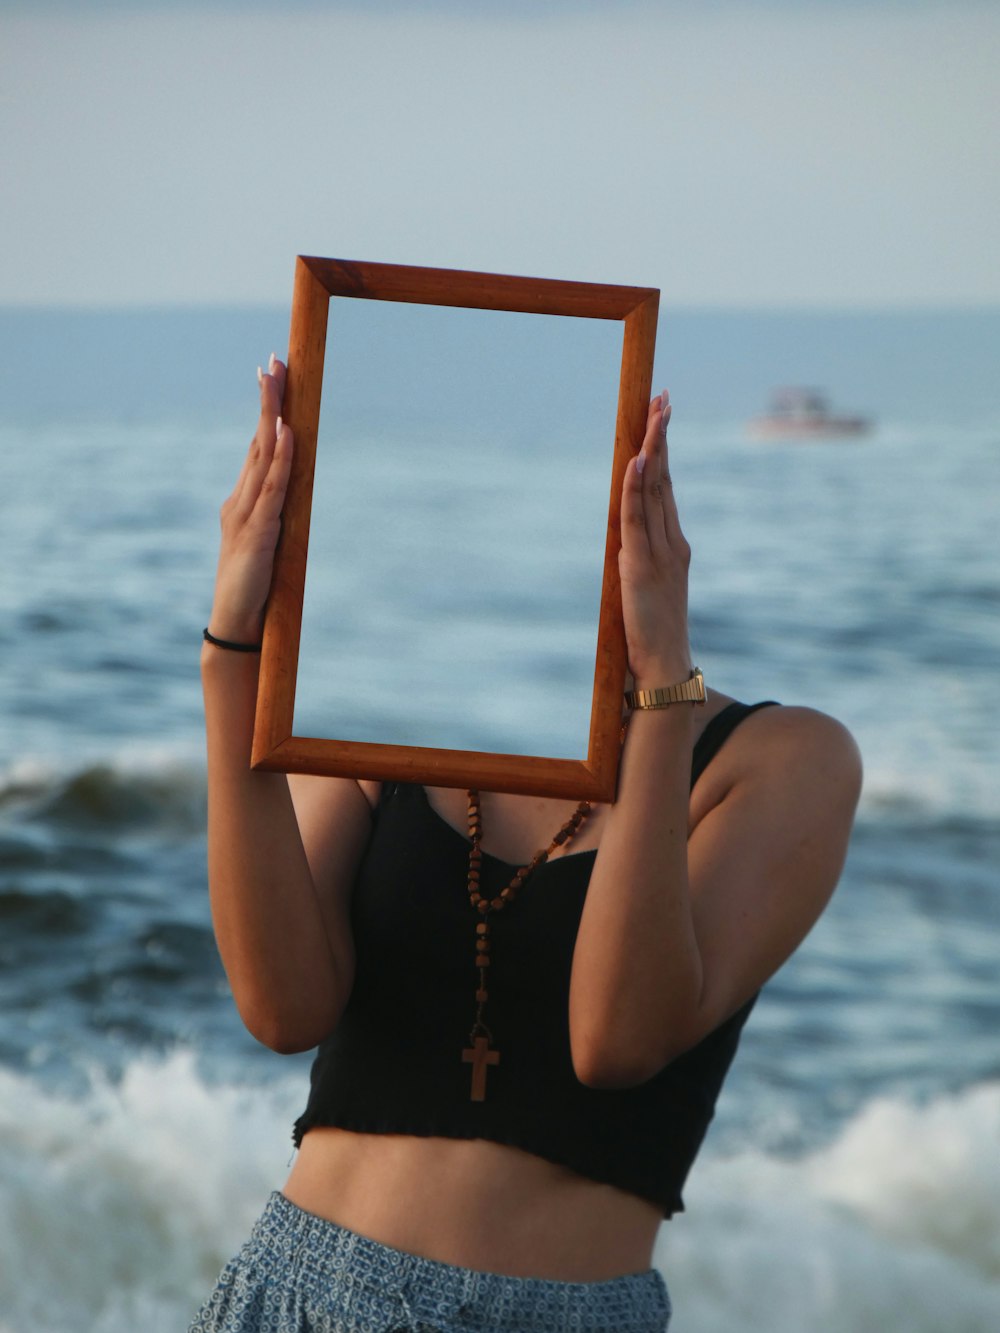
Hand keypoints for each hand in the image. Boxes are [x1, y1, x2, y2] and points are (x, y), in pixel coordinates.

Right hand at [207, 355, 292, 642]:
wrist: (235, 622)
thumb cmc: (252, 587)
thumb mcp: (266, 544)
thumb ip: (275, 519)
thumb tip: (292, 500)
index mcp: (242, 502)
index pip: (257, 447)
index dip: (265, 411)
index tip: (271, 375)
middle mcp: (240, 500)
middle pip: (257, 440)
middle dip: (267, 399)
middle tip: (273, 359)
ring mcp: (246, 514)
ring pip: (262, 455)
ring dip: (271, 416)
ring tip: (277, 380)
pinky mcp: (258, 532)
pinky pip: (272, 488)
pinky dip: (280, 459)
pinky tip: (286, 433)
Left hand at [618, 391, 692, 687]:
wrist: (663, 665)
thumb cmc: (653, 634)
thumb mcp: (647, 587)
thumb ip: (640, 559)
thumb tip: (624, 538)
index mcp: (674, 546)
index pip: (666, 488)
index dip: (662, 451)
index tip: (662, 416)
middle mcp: (671, 542)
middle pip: (664, 478)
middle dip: (662, 435)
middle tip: (663, 397)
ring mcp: (659, 552)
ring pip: (655, 490)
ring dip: (652, 449)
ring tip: (654, 412)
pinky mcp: (640, 565)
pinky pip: (636, 519)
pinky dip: (635, 489)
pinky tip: (635, 461)